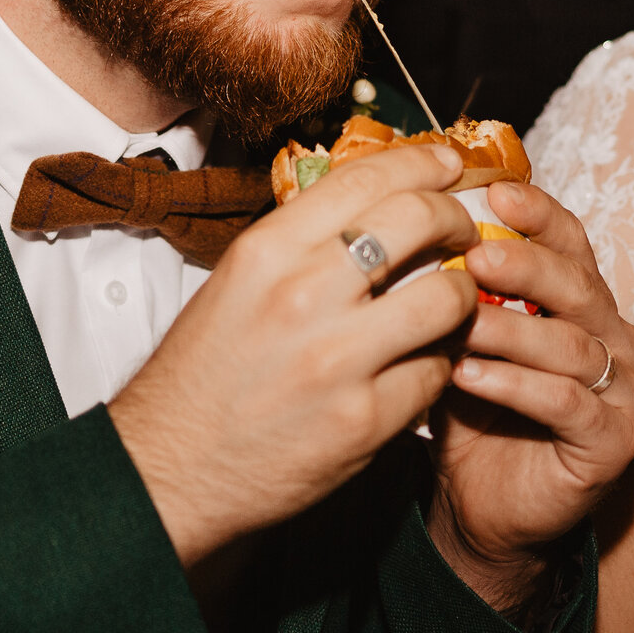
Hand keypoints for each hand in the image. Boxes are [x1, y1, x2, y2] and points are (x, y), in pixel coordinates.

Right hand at [110, 144, 479, 565]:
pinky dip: (440, 364)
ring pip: (447, 297)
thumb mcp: (236, 286)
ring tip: (455, 304)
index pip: (364, 178)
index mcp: (266, 252)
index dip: (422, 161)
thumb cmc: (202, 379)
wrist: (169, 470)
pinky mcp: (364, 419)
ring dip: (464, 296)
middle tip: (464, 234)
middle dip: (457, 220)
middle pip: (418, 220)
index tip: (449, 164)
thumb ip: (300, 245)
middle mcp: (302, 295)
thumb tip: (373, 208)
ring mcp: (337, 359)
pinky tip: (427, 364)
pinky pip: (436, 372)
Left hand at [429, 180, 633, 613]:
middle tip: (475, 257)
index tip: (493, 192)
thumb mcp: (457, 342)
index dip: (537, 215)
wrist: (479, 507)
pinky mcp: (613, 443)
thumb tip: (408, 228)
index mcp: (582, 303)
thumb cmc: (471, 414)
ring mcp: (623, 392)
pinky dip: (517, 386)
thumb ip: (453, 294)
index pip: (570, 243)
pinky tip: (469, 377)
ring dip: (511, 330)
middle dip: (526, 267)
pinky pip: (568, 404)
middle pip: (579, 287)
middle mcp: (614, 339)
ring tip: (458, 321)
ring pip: (572, 346)